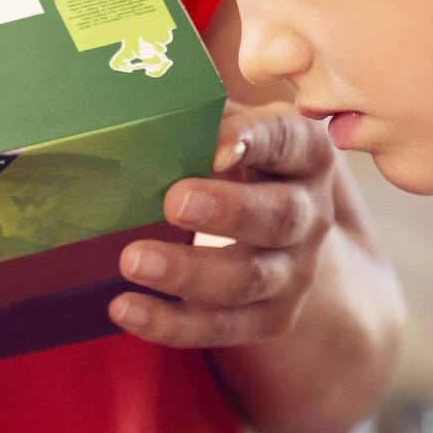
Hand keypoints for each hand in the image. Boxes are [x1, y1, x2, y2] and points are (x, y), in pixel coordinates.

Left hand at [108, 102, 334, 346]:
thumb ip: (195, 114)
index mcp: (302, 154)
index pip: (289, 142)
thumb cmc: (234, 158)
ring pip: (250, 278)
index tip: (219, 144)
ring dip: (190, 272)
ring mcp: (294, 271)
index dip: (258, 140)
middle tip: (174, 200)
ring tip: (133, 260)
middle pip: (279, 217)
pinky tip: (125, 309)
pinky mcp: (269, 316)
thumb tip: (128, 105)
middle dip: (228, 211)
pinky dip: (172, 322)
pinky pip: (223, 327)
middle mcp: (308, 214)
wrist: (290, 237)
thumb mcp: (228, 125)